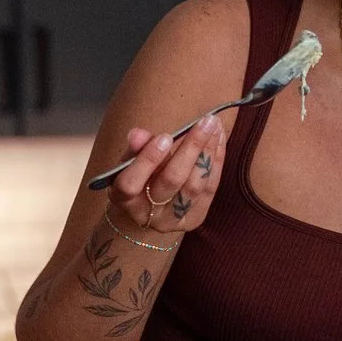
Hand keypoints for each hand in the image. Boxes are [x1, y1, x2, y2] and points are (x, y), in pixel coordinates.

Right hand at [109, 113, 226, 239]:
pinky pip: (210, 188)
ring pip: (195, 186)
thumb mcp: (128, 165)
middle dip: (190, 149)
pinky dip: (216, 161)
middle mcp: (148, 214)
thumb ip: (134, 149)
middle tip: (204, 121)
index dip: (148, 160)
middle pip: (171, 181)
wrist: (147, 216)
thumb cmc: (137, 181)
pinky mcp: (195, 218)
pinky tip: (218, 138)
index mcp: (124, 200)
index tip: (165, 136)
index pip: (131, 183)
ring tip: (214, 125)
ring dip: (208, 152)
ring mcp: (174, 219)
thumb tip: (138, 133)